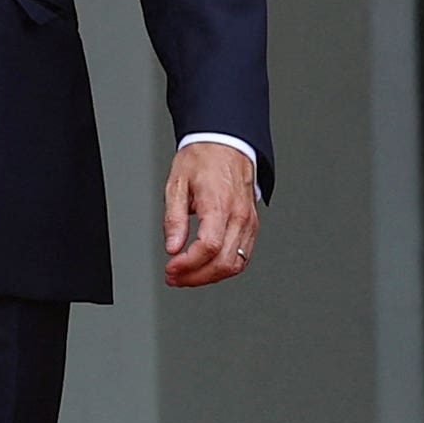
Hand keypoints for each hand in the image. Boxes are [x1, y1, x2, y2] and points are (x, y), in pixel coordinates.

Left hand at [163, 141, 259, 286]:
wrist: (226, 145)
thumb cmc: (201, 160)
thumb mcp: (177, 183)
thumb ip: (174, 218)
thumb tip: (172, 247)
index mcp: (219, 204)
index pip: (210, 246)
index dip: (189, 264)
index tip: (171, 268)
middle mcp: (239, 216)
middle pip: (224, 262)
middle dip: (196, 277)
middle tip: (174, 277)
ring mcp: (249, 222)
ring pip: (236, 265)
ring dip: (209, 277)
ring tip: (186, 276)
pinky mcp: (252, 226)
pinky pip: (242, 256)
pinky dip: (223, 268)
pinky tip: (204, 268)